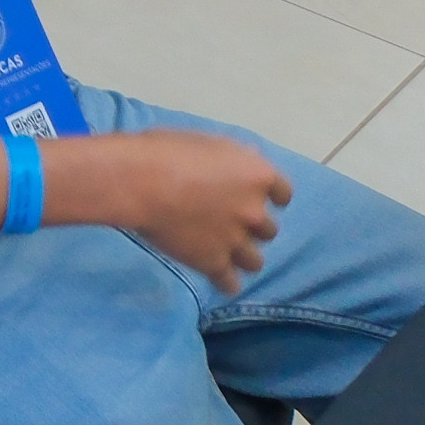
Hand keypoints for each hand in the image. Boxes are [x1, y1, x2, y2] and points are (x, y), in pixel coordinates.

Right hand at [96, 129, 290, 288]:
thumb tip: (245, 163)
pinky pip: (230, 284)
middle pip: (269, 230)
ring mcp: (235, 240)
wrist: (141, 182)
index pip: (283, 193)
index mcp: (258, 175)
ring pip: (255, 261)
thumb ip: (234, 158)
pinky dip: (225, 282)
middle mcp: (254, 211)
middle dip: (251, 227)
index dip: (271, 197)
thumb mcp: (209, 141)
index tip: (256, 198)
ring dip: (242, 256)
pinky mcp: (212, 263)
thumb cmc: (168, 151)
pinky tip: (218, 277)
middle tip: (229, 222)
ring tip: (225, 252)